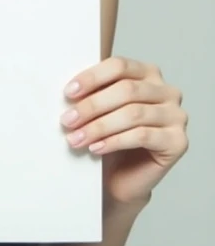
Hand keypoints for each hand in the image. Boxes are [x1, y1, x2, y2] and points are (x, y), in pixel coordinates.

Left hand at [60, 56, 187, 205]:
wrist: (122, 179)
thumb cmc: (110, 140)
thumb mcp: (100, 110)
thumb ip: (92, 93)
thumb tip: (70, 90)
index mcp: (148, 74)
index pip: (120, 66)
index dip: (92, 77)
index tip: (68, 93)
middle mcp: (167, 91)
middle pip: (126, 90)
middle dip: (92, 106)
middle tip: (67, 120)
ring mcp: (176, 116)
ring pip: (133, 114)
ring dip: (99, 126)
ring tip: (76, 138)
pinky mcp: (178, 141)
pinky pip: (143, 136)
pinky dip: (114, 141)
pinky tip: (96, 148)